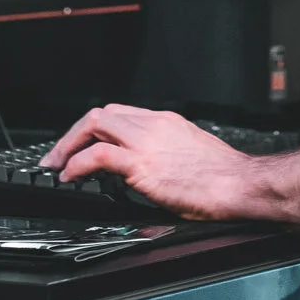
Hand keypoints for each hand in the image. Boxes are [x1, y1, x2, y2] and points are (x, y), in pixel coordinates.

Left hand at [42, 105, 270, 221]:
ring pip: (94, 125)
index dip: (93, 130)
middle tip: (59, 156)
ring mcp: (148, 142)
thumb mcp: (191, 152)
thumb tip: (145, 169)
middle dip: (73, 134)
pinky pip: (98, 156)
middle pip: (101, 115)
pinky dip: (78, 164)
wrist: (241, 185)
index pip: (118, 114)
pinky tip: (71, 177)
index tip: (81, 146)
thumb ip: (165, 152)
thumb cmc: (223, 177)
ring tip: (58, 166)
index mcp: (166, 122)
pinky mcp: (144, 165)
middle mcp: (154, 125)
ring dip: (69, 145)